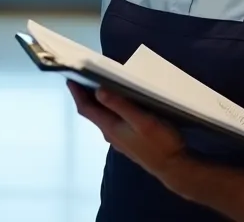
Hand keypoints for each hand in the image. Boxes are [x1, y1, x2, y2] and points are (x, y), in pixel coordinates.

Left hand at [68, 81, 188, 176]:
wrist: (173, 167)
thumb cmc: (159, 142)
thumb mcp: (142, 121)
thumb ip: (120, 105)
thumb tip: (98, 91)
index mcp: (109, 127)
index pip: (85, 109)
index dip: (76, 93)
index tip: (69, 77)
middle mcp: (110, 133)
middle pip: (91, 112)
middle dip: (84, 95)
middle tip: (81, 76)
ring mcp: (119, 138)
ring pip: (101, 117)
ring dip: (96, 102)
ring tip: (97, 84)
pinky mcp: (128, 140)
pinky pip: (111, 120)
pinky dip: (108, 108)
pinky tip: (117, 103)